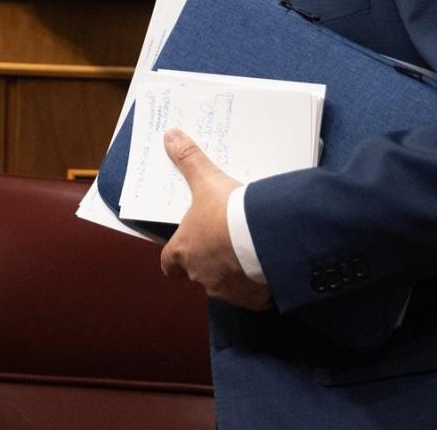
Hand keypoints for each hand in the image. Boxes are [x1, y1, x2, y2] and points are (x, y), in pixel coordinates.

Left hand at [159, 128, 273, 309]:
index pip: (168, 262)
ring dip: (232, 272)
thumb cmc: (229, 213)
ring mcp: (225, 290)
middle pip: (197, 272)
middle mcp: (199, 275)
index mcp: (183, 251)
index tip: (184, 247)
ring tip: (248, 253)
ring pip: (224, 285)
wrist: (267, 238)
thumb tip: (169, 135)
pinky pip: (251, 297)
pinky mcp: (251, 301)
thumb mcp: (207, 182)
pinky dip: (256, 286)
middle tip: (223, 242)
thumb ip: (188, 160)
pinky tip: (265, 268)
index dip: (175, 255)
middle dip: (208, 260)